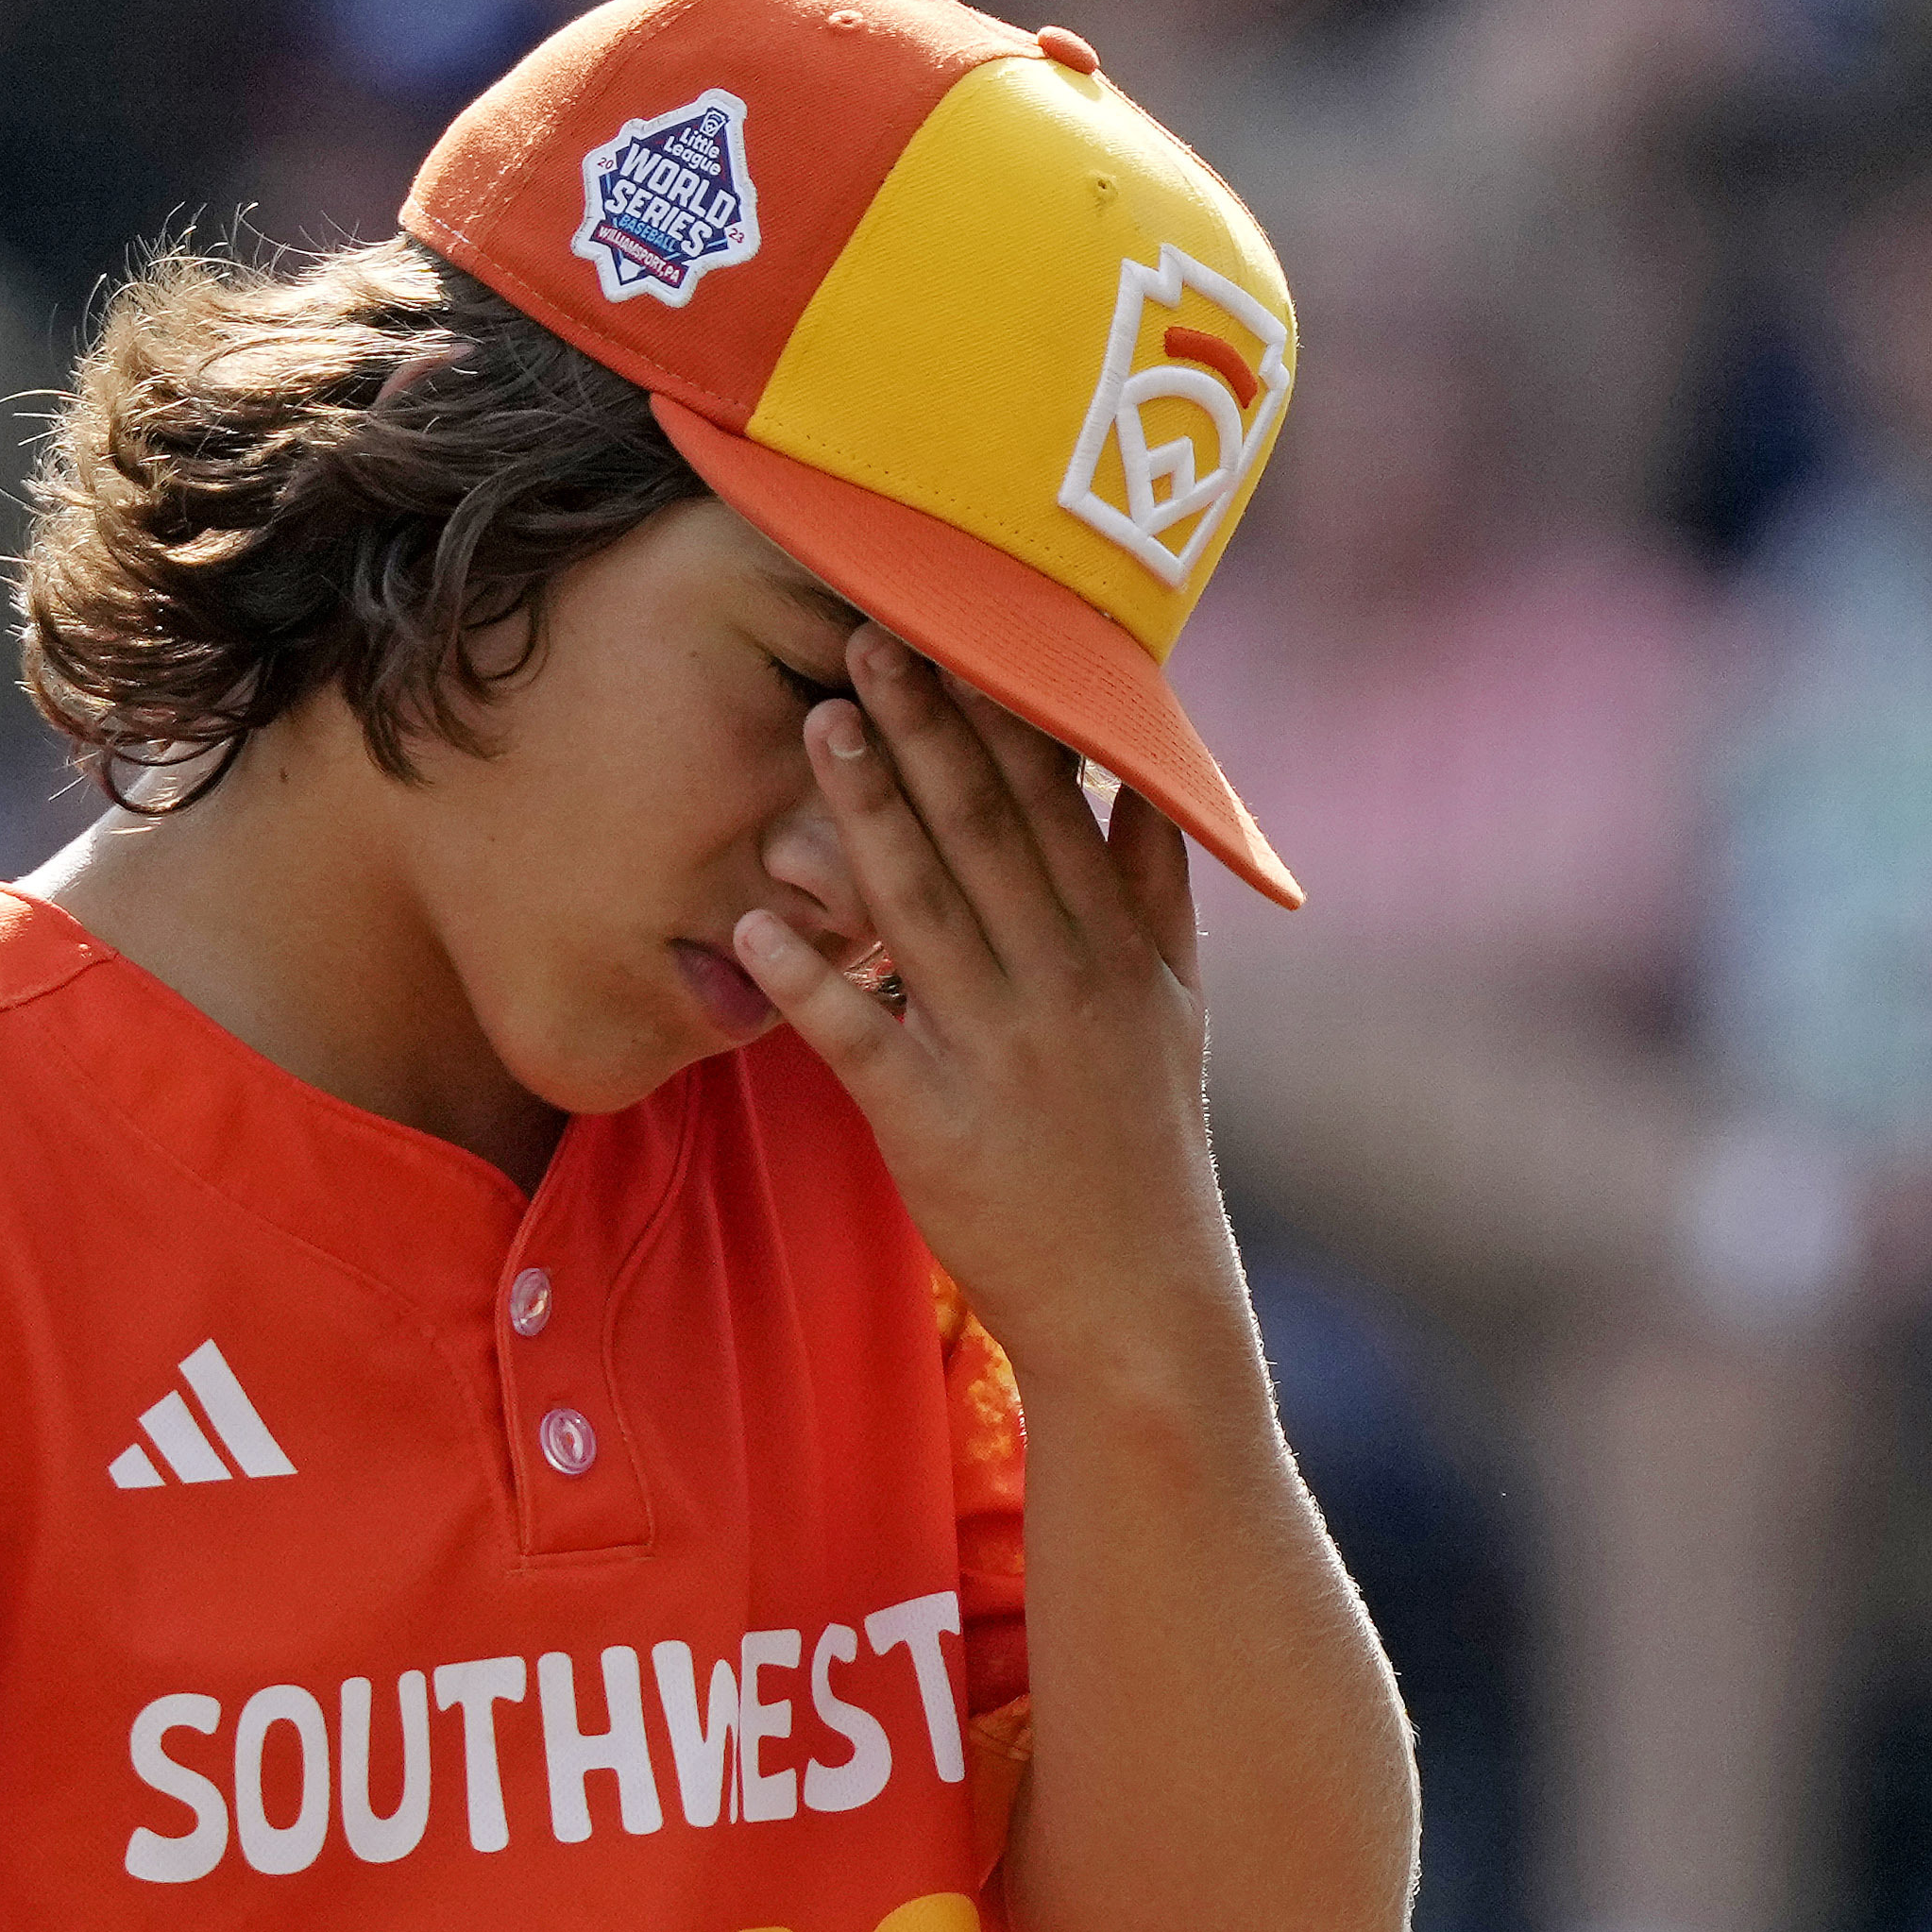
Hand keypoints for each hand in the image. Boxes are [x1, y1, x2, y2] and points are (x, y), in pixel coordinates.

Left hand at [732, 627, 1238, 1406]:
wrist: (1139, 1308)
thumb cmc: (1144, 1155)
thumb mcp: (1176, 1016)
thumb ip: (1156, 898)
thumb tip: (1144, 790)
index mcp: (1116, 951)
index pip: (1058, 806)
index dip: (1005, 712)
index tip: (960, 624)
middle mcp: (1063, 986)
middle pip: (987, 834)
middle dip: (927, 731)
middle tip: (864, 634)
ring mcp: (999, 1053)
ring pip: (924, 912)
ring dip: (865, 815)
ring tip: (813, 727)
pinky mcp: (934, 1126)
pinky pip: (861, 1039)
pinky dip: (809, 979)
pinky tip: (754, 922)